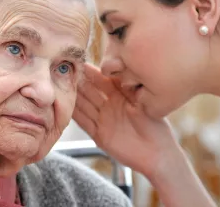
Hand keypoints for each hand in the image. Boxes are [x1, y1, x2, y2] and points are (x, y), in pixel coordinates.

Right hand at [74, 63, 215, 206]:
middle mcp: (110, 107)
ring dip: (75, 97)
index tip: (81, 64)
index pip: (103, 81)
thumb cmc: (156, 127)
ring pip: (85, 106)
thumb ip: (127, 88)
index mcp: (121, 97)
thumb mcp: (142, 103)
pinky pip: (85, 123)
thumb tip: (117, 69)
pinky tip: (66, 107)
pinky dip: (75, 116)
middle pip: (91, 92)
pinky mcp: (100, 136)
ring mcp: (104, 121)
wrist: (158, 155)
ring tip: (62, 86)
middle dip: (80, 82)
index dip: (93, 73)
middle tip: (66, 72)